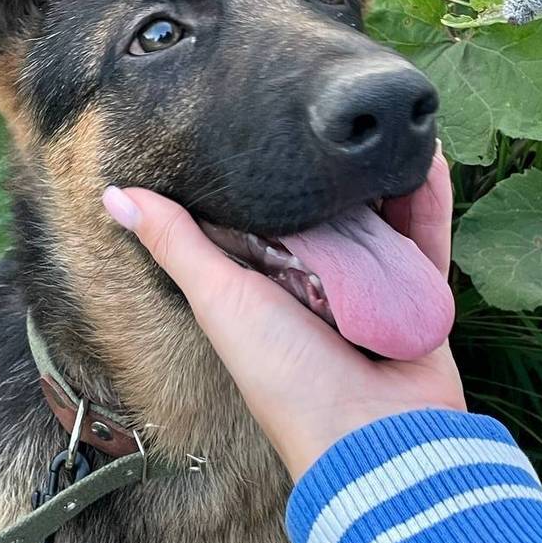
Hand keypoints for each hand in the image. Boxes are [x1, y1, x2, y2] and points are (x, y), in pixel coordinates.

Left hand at [102, 146, 464, 480]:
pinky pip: (427, 233)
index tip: (268, 111)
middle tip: (337, 102)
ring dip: (383, 169)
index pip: (268, 212)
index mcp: (271, 282)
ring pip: (381, 211)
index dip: (267, 167)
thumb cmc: (288, 378)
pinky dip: (429, 196)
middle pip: (328, 207)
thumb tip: (112, 194)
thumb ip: (177, 245)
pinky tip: (427, 153)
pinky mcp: (419, 290)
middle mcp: (322, 280)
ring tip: (382, 112)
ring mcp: (373, 284)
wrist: (376, 440)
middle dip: (333, 162)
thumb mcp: (221, 300)